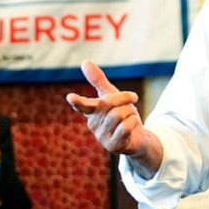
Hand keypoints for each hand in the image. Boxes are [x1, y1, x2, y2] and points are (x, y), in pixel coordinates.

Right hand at [65, 61, 162, 176]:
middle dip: (125, 100)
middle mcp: (93, 124)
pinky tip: (132, 127)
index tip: (70, 97)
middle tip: (130, 103)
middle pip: (110, 104)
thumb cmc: (122, 113)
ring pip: (119, 114)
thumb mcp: (112, 95)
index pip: (83, 105)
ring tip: (129, 118)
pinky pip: (126, 126)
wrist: (138, 137)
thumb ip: (98, 81)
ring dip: (130, 112)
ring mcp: (102, 137)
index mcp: (91, 111)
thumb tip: (84, 62)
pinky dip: (134, 122)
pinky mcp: (112, 146)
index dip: (77, 101)